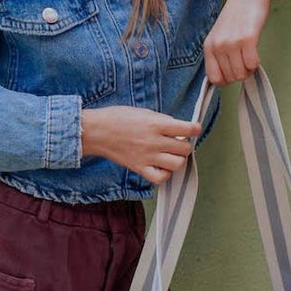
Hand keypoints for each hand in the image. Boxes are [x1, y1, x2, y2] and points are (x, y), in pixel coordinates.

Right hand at [81, 106, 200, 184]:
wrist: (95, 131)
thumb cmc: (117, 118)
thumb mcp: (144, 112)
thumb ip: (163, 121)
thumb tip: (179, 128)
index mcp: (155, 124)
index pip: (187, 129)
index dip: (194, 128)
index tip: (194, 128)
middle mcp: (153, 142)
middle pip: (185, 149)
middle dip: (185, 144)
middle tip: (178, 142)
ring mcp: (147, 157)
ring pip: (178, 164)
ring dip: (178, 160)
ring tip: (171, 155)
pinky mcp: (140, 168)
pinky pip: (161, 178)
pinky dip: (165, 174)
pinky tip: (162, 167)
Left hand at [203, 0, 290, 84]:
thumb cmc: (236, 17)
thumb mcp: (219, 36)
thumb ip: (218, 56)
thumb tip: (224, 79)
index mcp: (209, 46)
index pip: (214, 78)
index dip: (226, 80)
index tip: (233, 72)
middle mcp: (218, 45)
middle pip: (231, 78)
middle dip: (241, 73)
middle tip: (244, 60)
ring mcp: (232, 42)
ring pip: (242, 73)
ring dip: (249, 69)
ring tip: (250, 56)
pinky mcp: (247, 39)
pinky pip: (252, 64)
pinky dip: (256, 63)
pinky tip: (255, 53)